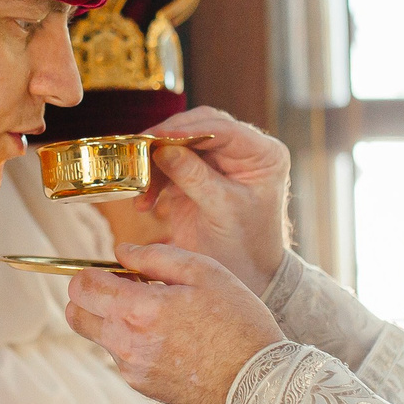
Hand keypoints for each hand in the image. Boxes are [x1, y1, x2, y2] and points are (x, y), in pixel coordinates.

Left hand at [67, 243, 283, 403]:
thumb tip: (121, 252)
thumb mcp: (205, 272)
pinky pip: (123, 357)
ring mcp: (131, 370)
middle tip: (127, 289)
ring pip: (100, 336)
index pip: (82, 287)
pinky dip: (135, 344)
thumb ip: (156, 256)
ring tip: (160, 315)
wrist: (258, 385)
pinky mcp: (142, 387)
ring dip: (115, 321)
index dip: (92, 272)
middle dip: (92, 297)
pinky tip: (172, 339)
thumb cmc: (238, 323)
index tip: (115, 271)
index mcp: (138, 310)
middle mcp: (126, 344)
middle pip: (77, 315)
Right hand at [132, 108, 291, 293]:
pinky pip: (170, 164)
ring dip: (155, 162)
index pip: (224, 129)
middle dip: (166, 140)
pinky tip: (144, 203)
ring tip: (140, 186)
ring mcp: (219, 161)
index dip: (189, 129)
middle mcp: (243, 151)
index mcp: (263, 154)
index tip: (158, 136)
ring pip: (180, 143)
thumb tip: (162, 148)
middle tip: (140, 151)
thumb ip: (195, 177)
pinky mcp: (197, 174)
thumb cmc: (245, 246)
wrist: (243, 275)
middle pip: (199, 128)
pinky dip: (153, 179)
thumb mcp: (222, 211)